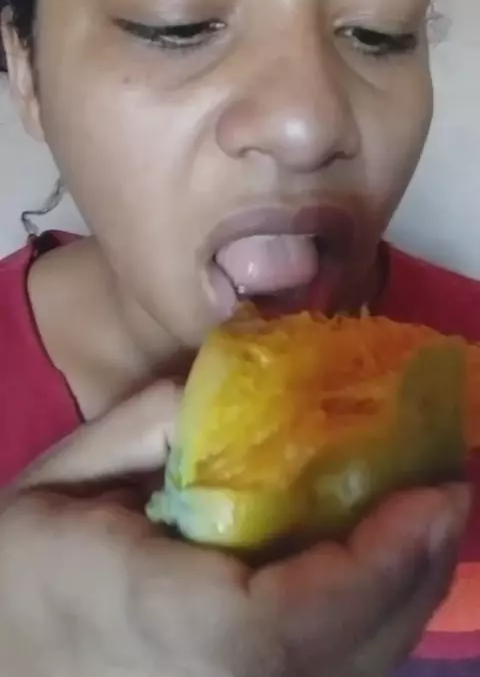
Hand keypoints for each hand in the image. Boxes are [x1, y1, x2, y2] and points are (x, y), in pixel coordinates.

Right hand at [0, 384, 469, 676]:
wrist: (1, 658)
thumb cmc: (22, 570)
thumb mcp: (62, 479)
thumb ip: (142, 425)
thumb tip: (232, 383)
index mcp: (170, 627)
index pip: (294, 617)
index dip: (378, 562)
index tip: (435, 496)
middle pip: (348, 651)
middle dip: (413, 571)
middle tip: (449, 492)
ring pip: (350, 671)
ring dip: (404, 596)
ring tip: (427, 522)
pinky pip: (328, 674)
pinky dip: (372, 623)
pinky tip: (382, 570)